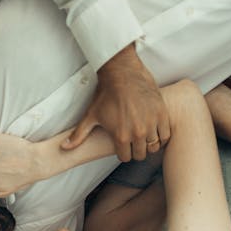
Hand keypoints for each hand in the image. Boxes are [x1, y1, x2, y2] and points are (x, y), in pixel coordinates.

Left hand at [61, 45, 170, 161]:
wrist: (122, 73)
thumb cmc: (105, 94)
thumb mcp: (91, 115)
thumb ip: (78, 135)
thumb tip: (64, 148)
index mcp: (121, 137)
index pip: (126, 157)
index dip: (123, 152)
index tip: (122, 145)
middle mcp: (138, 133)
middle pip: (141, 154)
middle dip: (136, 149)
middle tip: (133, 140)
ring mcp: (152, 123)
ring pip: (154, 146)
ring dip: (149, 143)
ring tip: (144, 135)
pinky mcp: (162, 114)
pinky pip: (166, 135)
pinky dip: (162, 135)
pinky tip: (155, 130)